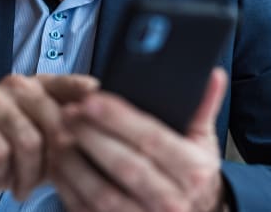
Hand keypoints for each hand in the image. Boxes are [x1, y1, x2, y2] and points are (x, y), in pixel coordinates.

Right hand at [0, 73, 98, 208]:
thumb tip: (97, 129)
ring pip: (27, 140)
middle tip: (48, 179)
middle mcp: (15, 84)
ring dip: (28, 174)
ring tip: (21, 183)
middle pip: (52, 118)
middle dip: (56, 157)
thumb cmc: (13, 157)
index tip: (95, 91)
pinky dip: (1, 173)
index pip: (63, 83)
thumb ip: (66, 131)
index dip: (79, 88)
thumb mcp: (45, 145)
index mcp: (36, 86)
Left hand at [50, 68, 227, 211]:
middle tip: (69, 111)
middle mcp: (172, 201)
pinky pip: (88, 211)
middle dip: (92, 135)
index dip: (118, 118)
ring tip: (58, 133)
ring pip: (103, 193)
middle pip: (125, 165)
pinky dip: (69, 187)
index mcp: (193, 171)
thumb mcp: (203, 141)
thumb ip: (203, 106)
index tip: (91, 99)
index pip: (151, 138)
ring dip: (75, 162)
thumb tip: (213, 74)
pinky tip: (58, 163)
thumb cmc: (194, 175)